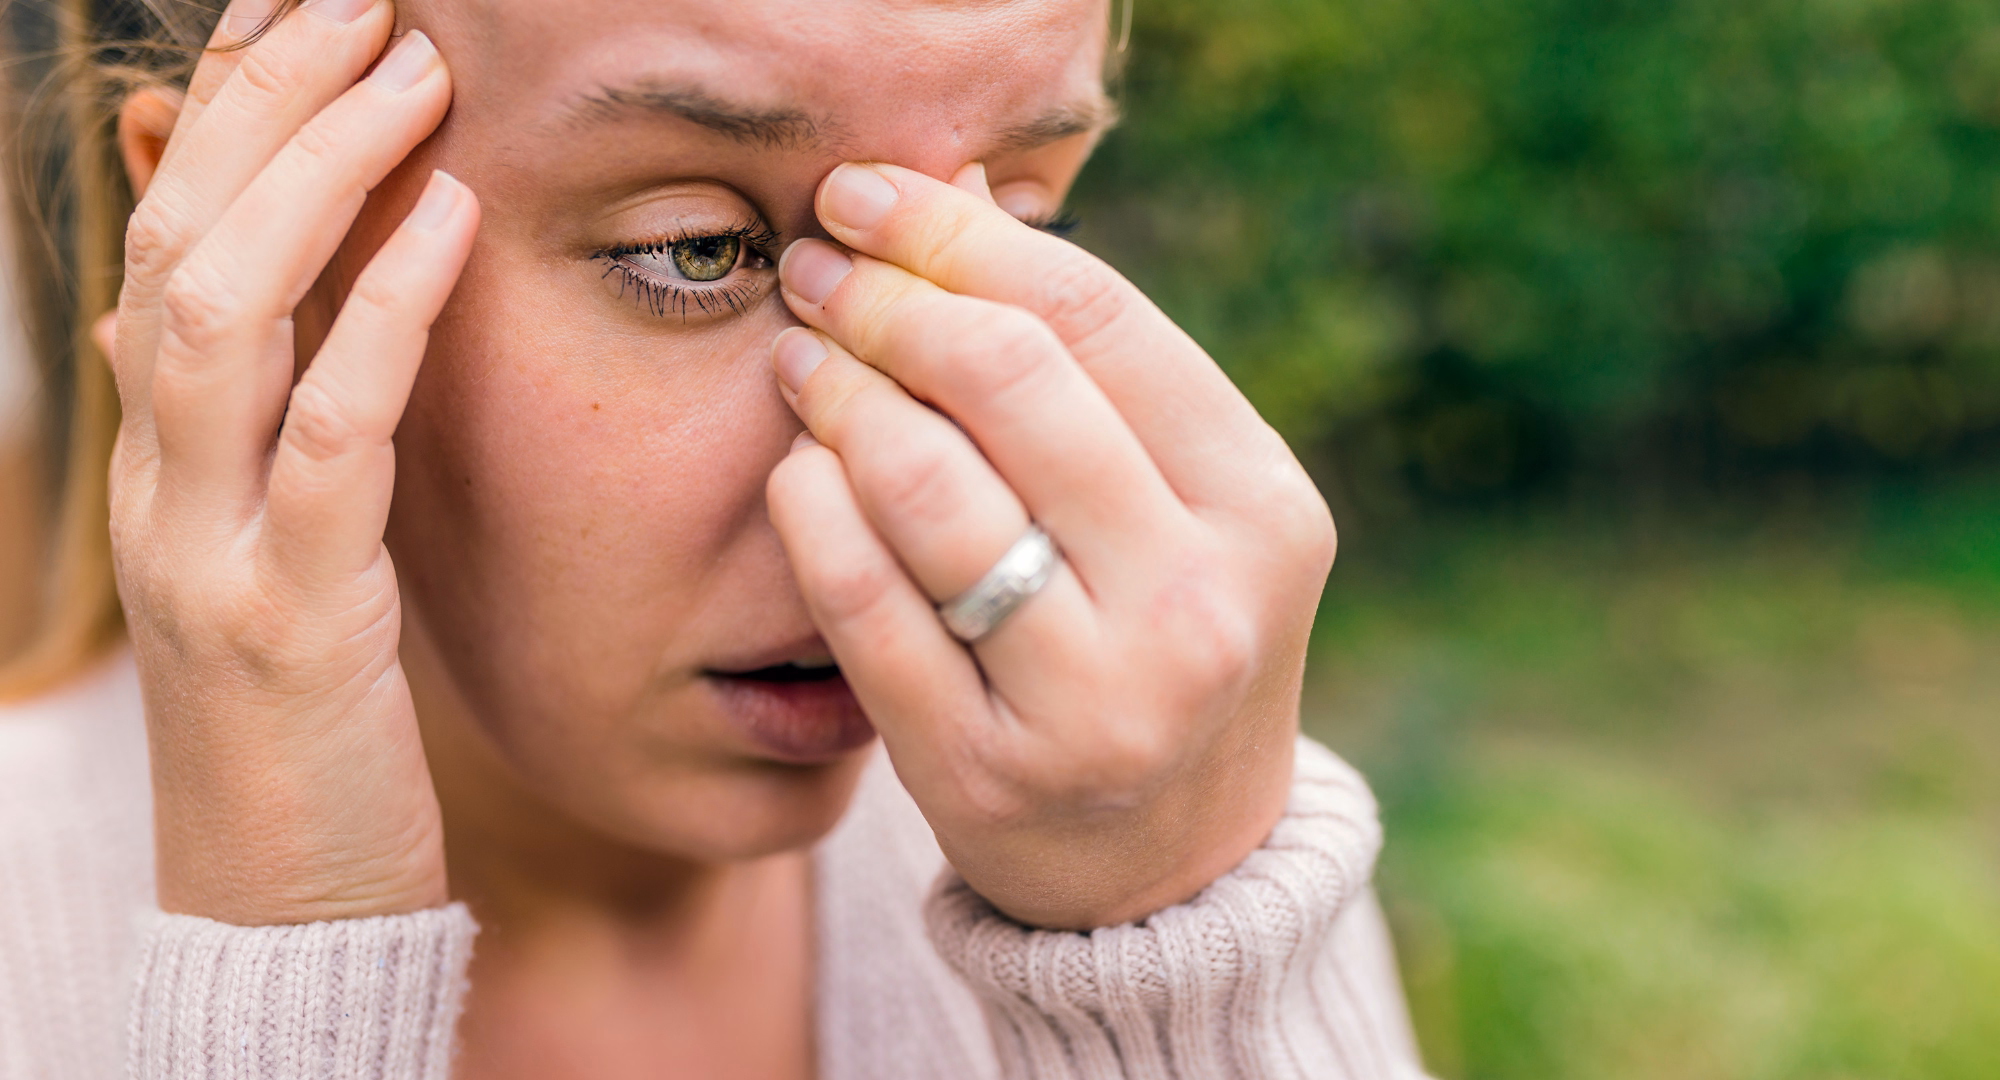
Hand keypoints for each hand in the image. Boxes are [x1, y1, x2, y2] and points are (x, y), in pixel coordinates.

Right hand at [106, 0, 475, 923]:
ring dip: (314, 172)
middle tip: (365, 2)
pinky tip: (450, 223)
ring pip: (220, 308)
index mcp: (163, 451)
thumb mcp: (269, 551)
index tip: (309, 10)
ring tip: (411, 68)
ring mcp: (207, 543)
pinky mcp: (288, 618)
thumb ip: (258, 425)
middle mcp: (160, 476)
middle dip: (270, 98)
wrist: (281, 901)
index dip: (236, 106)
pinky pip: (328, 436)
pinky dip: (384, 316)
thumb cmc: (305, 720)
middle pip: (183, 235)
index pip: (175, 230)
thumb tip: (228, 302)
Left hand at [766, 163, 1335, 929]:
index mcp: (1261, 507)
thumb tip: (950, 188)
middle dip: (885, 301)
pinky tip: (796, 470)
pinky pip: (867, 605)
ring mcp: (1097, 700)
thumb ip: (1085, 363)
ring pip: (927, 488)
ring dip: (835, 396)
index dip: (961, 235)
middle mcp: (1197, 601)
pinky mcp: (989, 773)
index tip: (867, 195)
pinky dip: (811, 512)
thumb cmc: (1162, 641)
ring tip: (798, 359)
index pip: (1095, 317)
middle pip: (1007, 382)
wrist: (1171, 870)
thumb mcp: (1180, 506)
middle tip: (815, 269)